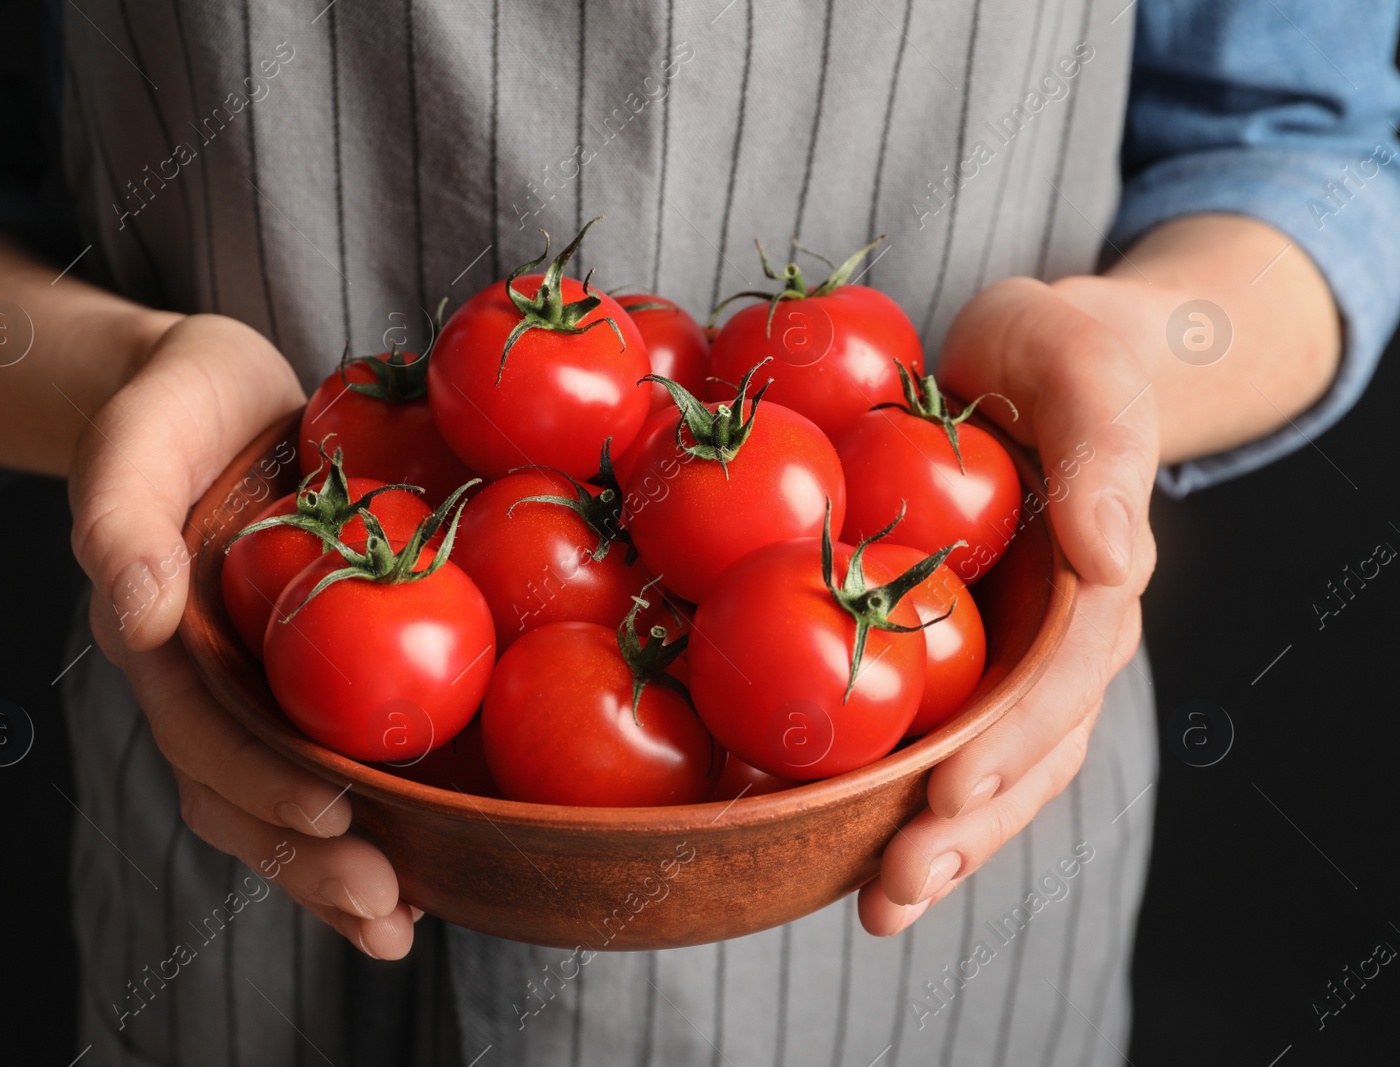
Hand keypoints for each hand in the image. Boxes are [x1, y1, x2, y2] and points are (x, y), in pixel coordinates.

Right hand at [68, 313, 420, 957]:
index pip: (202, 739)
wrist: (221, 392)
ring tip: (406, 925)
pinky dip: (395, 806)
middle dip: (313, 864)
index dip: (259, 787)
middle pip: (251, 796)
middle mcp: (218, 684)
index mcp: (164, 650)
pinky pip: (359, 746)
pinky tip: (448, 851)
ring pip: (301, 794)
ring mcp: (275, 683)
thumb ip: (118, 522)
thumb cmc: (169, 416)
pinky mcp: (334, 667)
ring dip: (350, 867)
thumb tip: (136, 611)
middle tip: (386, 909)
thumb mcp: (132, 448)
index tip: (330, 818)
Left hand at [858, 276, 1159, 934]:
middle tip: (892, 896)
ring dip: (927, 844)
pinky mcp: (940, 651)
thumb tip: (1120, 560)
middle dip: (962, 835)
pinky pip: (917, 728)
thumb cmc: (1059, 359)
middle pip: (1023, 758)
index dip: (1013, 744)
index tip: (948, 795)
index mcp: (1093, 593)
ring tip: (873, 908)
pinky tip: (820, 836)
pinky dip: (882, 788)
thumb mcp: (1087, 377)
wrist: (1014, 360)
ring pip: (975, 767)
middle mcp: (1050, 645)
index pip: (1064, 684)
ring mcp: (996, 657)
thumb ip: (1105, 459)